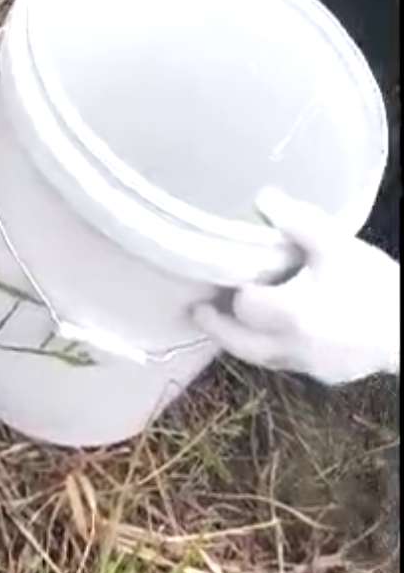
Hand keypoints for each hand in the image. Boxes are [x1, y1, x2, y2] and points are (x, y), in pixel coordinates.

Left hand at [194, 188, 399, 386]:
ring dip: (243, 341)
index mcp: (291, 315)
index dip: (232, 290)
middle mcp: (292, 348)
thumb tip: (263, 196)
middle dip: (217, 327)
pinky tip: (278, 331)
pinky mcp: (327, 376)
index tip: (221, 274)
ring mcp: (309, 367)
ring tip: (230, 320)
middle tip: (197, 310)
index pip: (243, 306)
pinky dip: (273, 348)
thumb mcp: (337, 245)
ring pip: (262, 359)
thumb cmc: (375, 284)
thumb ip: (298, 221)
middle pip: (240, 345)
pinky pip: (288, 363)